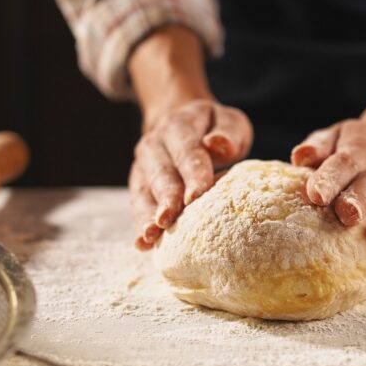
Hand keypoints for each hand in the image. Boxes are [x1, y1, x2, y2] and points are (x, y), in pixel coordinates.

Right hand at [129, 99, 251, 249]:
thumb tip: (217, 143)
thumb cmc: (213, 128)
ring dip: (147, 215)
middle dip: (165, 199)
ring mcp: (143, 166)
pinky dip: (140, 224)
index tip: (196, 196)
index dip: (191, 174)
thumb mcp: (227, 121)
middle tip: (168, 220)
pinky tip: (143, 244)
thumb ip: (227, 132)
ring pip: (144, 191)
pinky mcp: (139, 184)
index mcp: (178, 126)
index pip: (187, 151)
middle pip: (161, 174)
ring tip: (151, 236)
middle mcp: (155, 145)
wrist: (182, 123)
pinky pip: (138, 204)